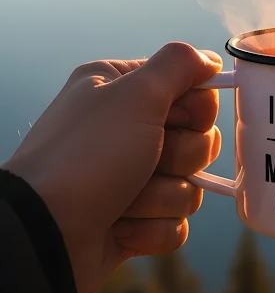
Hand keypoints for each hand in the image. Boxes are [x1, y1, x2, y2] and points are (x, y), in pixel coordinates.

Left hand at [3, 42, 220, 292]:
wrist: (45, 234)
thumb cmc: (88, 156)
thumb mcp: (136, 94)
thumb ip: (179, 64)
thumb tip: (210, 58)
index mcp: (123, 89)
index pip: (194, 92)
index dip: (195, 111)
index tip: (172, 120)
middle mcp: (127, 129)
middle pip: (199, 141)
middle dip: (179, 158)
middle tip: (147, 160)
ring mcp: (131, 179)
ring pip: (188, 187)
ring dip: (160, 197)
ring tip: (123, 201)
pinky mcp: (134, 221)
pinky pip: (174, 225)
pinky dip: (151, 229)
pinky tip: (119, 228)